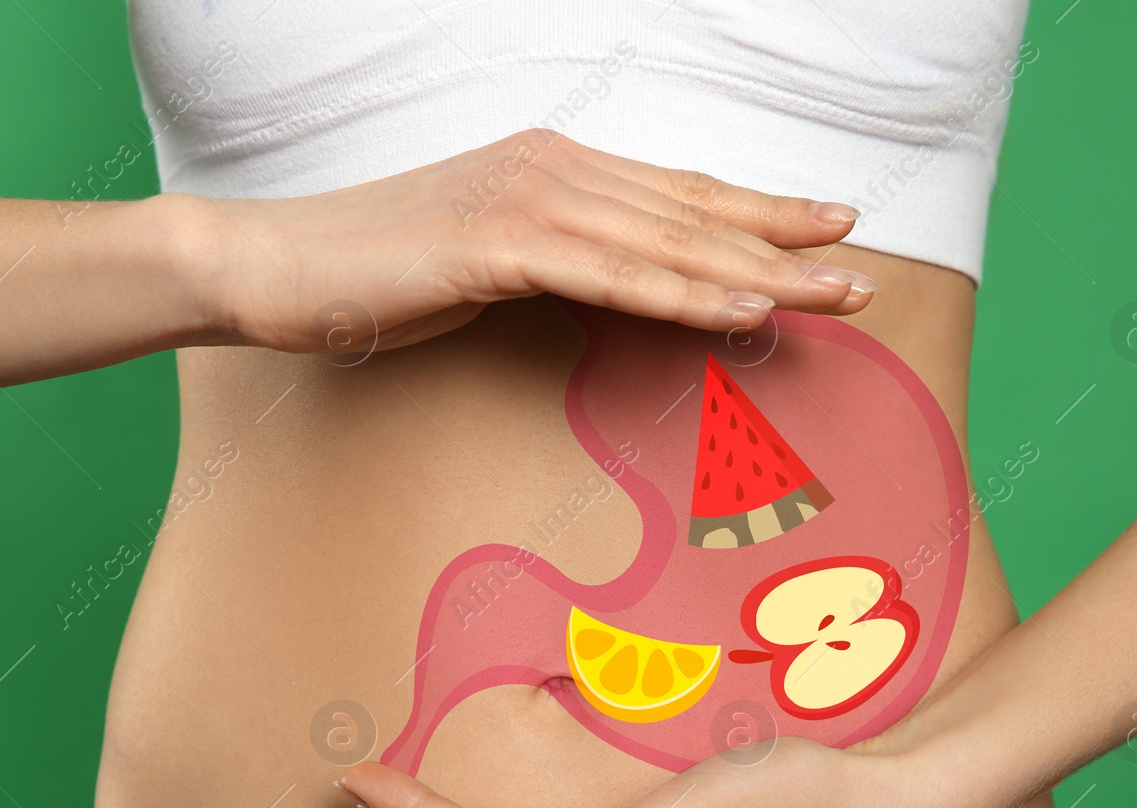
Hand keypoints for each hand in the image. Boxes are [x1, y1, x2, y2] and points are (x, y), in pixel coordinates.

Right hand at [194, 128, 876, 354]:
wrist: (275, 266)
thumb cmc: (375, 272)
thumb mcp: (484, 263)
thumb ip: (553, 263)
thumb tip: (608, 287)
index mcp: (554, 168)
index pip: (678, 195)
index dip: (759, 213)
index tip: (827, 230)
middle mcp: (555, 169)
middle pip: (692, 213)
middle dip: (784, 243)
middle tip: (862, 270)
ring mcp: (528, 199)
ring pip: (669, 243)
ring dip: (759, 271)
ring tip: (835, 294)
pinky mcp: (498, 242)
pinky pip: (612, 274)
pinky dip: (684, 294)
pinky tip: (744, 310)